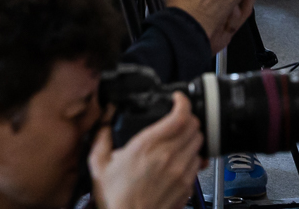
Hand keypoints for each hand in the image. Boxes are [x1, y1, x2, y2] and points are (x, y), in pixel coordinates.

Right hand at [89, 93, 204, 208]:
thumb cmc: (115, 200)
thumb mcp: (99, 165)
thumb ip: (102, 137)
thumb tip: (105, 121)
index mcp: (148, 146)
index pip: (180, 115)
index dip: (183, 101)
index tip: (178, 99)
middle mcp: (169, 156)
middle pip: (194, 125)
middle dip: (187, 118)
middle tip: (177, 119)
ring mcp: (181, 172)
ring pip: (199, 143)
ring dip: (191, 137)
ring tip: (179, 139)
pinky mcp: (187, 186)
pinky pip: (198, 163)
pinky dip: (193, 157)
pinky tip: (181, 159)